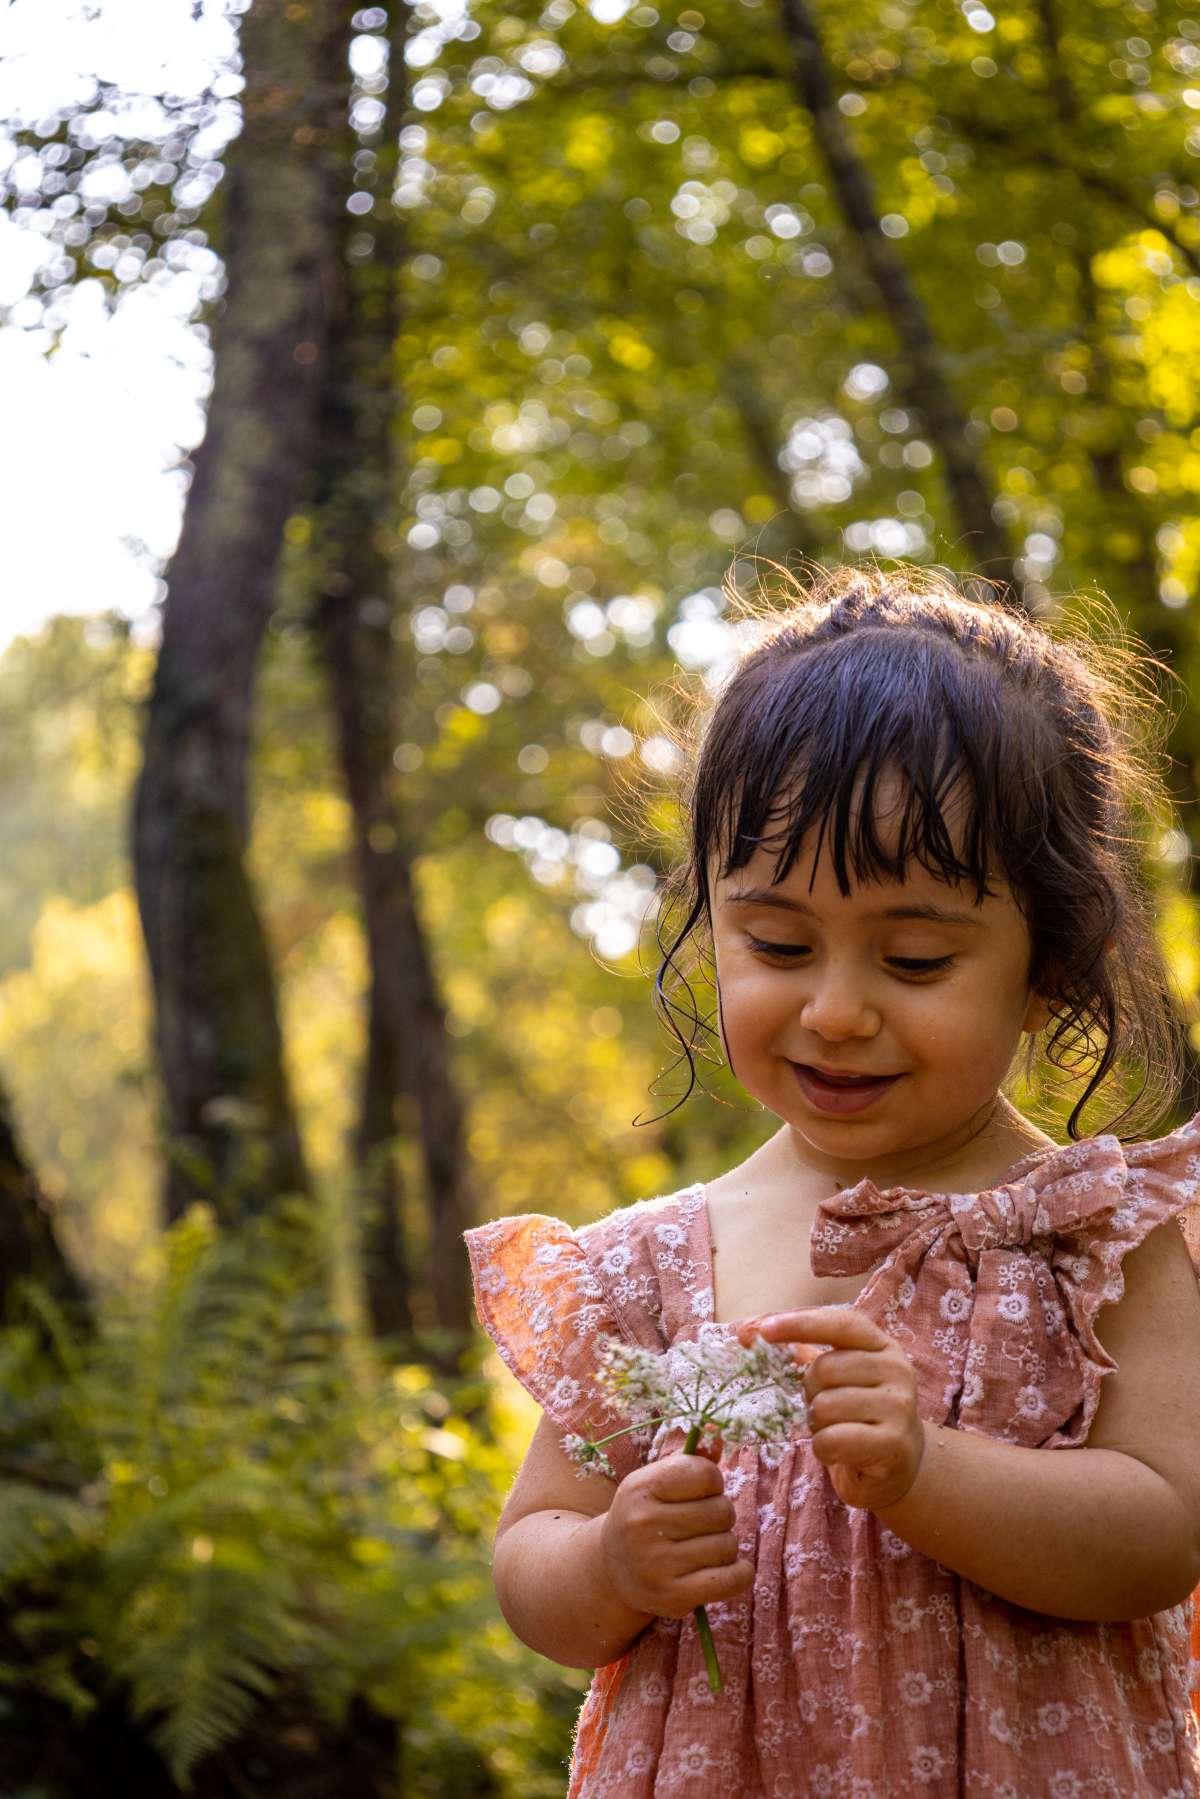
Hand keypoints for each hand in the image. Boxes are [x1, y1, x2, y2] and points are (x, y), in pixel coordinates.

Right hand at [600, 1445, 753, 1620]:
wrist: (612, 1568)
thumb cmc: (645, 1514)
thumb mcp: (657, 1482)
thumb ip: (691, 1460)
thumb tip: (717, 1433)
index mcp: (640, 1489)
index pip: (705, 1474)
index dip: (712, 1481)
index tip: (701, 1492)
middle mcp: (643, 1525)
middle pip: (721, 1511)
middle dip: (719, 1515)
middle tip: (700, 1524)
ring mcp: (657, 1564)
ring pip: (728, 1545)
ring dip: (724, 1546)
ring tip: (702, 1548)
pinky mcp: (673, 1598)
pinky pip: (732, 1579)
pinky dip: (740, 1574)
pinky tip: (728, 1569)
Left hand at [736, 1308, 926, 1510]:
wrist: (900, 1465)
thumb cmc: (858, 1414)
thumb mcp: (836, 1378)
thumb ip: (798, 1351)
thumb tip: (744, 1328)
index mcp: (881, 1345)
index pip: (839, 1324)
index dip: (800, 1324)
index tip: (763, 1330)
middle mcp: (897, 1370)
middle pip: (824, 1369)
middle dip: (810, 1392)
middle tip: (824, 1409)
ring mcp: (899, 1406)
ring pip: (826, 1406)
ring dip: (817, 1424)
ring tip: (836, 1430)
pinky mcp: (894, 1443)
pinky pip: (833, 1439)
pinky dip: (824, 1448)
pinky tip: (838, 1451)